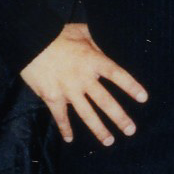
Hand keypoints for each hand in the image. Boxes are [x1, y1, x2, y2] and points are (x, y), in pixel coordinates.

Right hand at [20, 24, 147, 144]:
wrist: (30, 40)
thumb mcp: (81, 31)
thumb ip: (96, 44)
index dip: (131, 86)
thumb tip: (106, 51)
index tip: (143, 98)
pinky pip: (60, 116)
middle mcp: (83, 78)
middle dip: (119, 118)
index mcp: (93, 61)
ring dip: (99, 129)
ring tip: (109, 141)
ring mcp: (68, 90)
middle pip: (105, 101)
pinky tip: (70, 139)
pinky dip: (65, 128)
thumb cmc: (56, 33)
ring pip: (87, 114)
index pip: (117, 75)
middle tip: (131, 130)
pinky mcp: (51, 96)